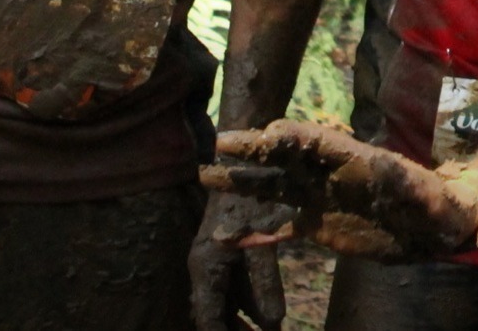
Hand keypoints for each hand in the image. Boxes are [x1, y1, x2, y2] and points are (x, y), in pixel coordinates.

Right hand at [189, 189, 288, 330]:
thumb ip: (264, 283)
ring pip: (228, 304)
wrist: (246, 162)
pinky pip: (238, 288)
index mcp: (205, 268)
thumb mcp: (259, 242)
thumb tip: (272, 324)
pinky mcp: (232, 254)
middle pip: (216, 315)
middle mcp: (207, 269)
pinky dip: (252, 304)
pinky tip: (269, 318)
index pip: (209, 318)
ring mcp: (218, 263)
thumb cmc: (251, 199)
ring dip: (244, 323)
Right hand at [199, 120, 477, 259]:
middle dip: (253, 148)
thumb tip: (385, 162)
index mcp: (353, 159)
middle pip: (285, 157)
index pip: (316, 140)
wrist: (435, 228)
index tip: (262, 133)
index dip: (290, 135)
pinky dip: (256, 234)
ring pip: (273, 187)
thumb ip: (402, 182)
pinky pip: (281, 229)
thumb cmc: (436, 206)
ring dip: (242, 183)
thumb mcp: (425, 195)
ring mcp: (320, 198)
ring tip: (206, 177)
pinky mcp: (319, 225)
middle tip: (217, 143)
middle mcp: (329, 174)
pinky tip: (229, 238)